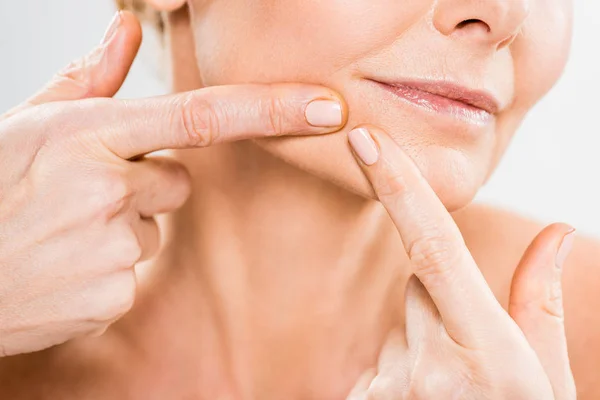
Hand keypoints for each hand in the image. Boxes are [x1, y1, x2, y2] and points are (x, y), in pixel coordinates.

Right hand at [0, 11, 345, 356]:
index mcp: (88, 134)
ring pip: (154, 230)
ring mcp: (111, 246)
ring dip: (120, 229)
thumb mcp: (25, 125)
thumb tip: (126, 31)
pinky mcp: (111, 295)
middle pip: (178, 182)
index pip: (204, 117)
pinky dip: (107, 270)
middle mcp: (107, 187)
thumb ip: (86, 78)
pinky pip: (134, 275)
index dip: (273, 110)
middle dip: (144, 187)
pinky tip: (64, 266)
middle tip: (81, 197)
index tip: (329, 106)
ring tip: (63, 233)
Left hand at [345, 126, 575, 399]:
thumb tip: (559, 232)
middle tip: (470, 356)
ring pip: (399, 325)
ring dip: (421, 341)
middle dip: (440, 299)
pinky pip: (375, 363)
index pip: (434, 250)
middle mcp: (430, 373)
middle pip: (418, 285)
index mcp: (488, 356)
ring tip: (452, 392)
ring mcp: (388, 394)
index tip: (364, 141)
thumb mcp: (548, 382)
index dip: (399, 190)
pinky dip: (398, 373)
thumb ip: (542, 306)